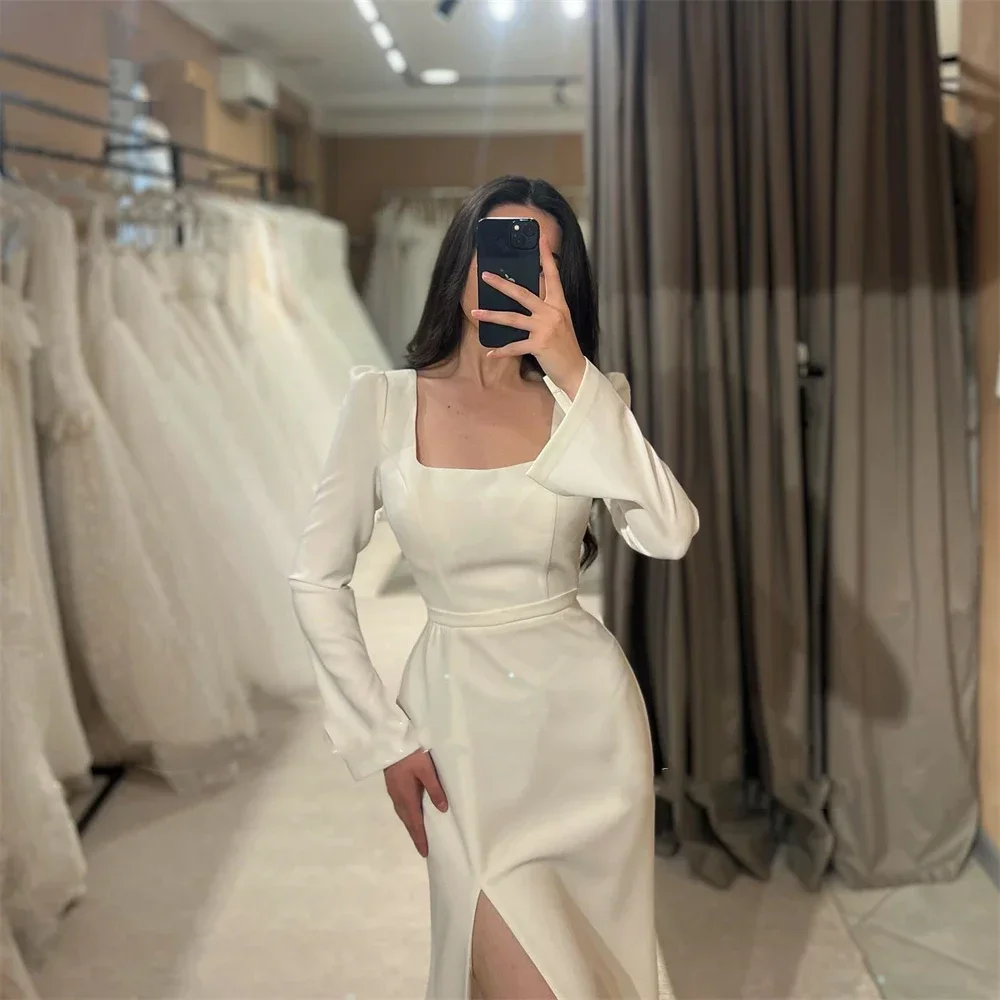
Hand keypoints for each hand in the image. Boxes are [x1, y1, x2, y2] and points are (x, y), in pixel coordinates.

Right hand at [384, 749, 447, 857]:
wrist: (391, 740)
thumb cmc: (411, 754)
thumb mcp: (426, 770)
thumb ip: (434, 789)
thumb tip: (442, 810)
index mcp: (406, 797)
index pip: (415, 823)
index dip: (420, 838)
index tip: (425, 852)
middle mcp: (398, 798)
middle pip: (407, 822)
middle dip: (415, 835)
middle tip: (423, 848)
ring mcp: (393, 792)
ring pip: (403, 814)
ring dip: (410, 826)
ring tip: (418, 835)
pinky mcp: (392, 785)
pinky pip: (400, 807)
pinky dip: (407, 816)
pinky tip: (411, 814)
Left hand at [471, 234, 587, 396]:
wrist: (575, 370)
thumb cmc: (564, 346)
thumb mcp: (560, 321)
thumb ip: (545, 308)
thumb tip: (524, 296)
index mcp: (559, 304)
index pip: (552, 275)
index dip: (546, 256)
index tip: (540, 238)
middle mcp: (552, 313)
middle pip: (523, 293)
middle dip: (502, 284)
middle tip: (486, 275)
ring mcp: (545, 329)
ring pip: (513, 318)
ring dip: (492, 316)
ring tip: (476, 312)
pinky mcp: (540, 345)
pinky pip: (515, 346)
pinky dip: (501, 350)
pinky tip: (490, 352)